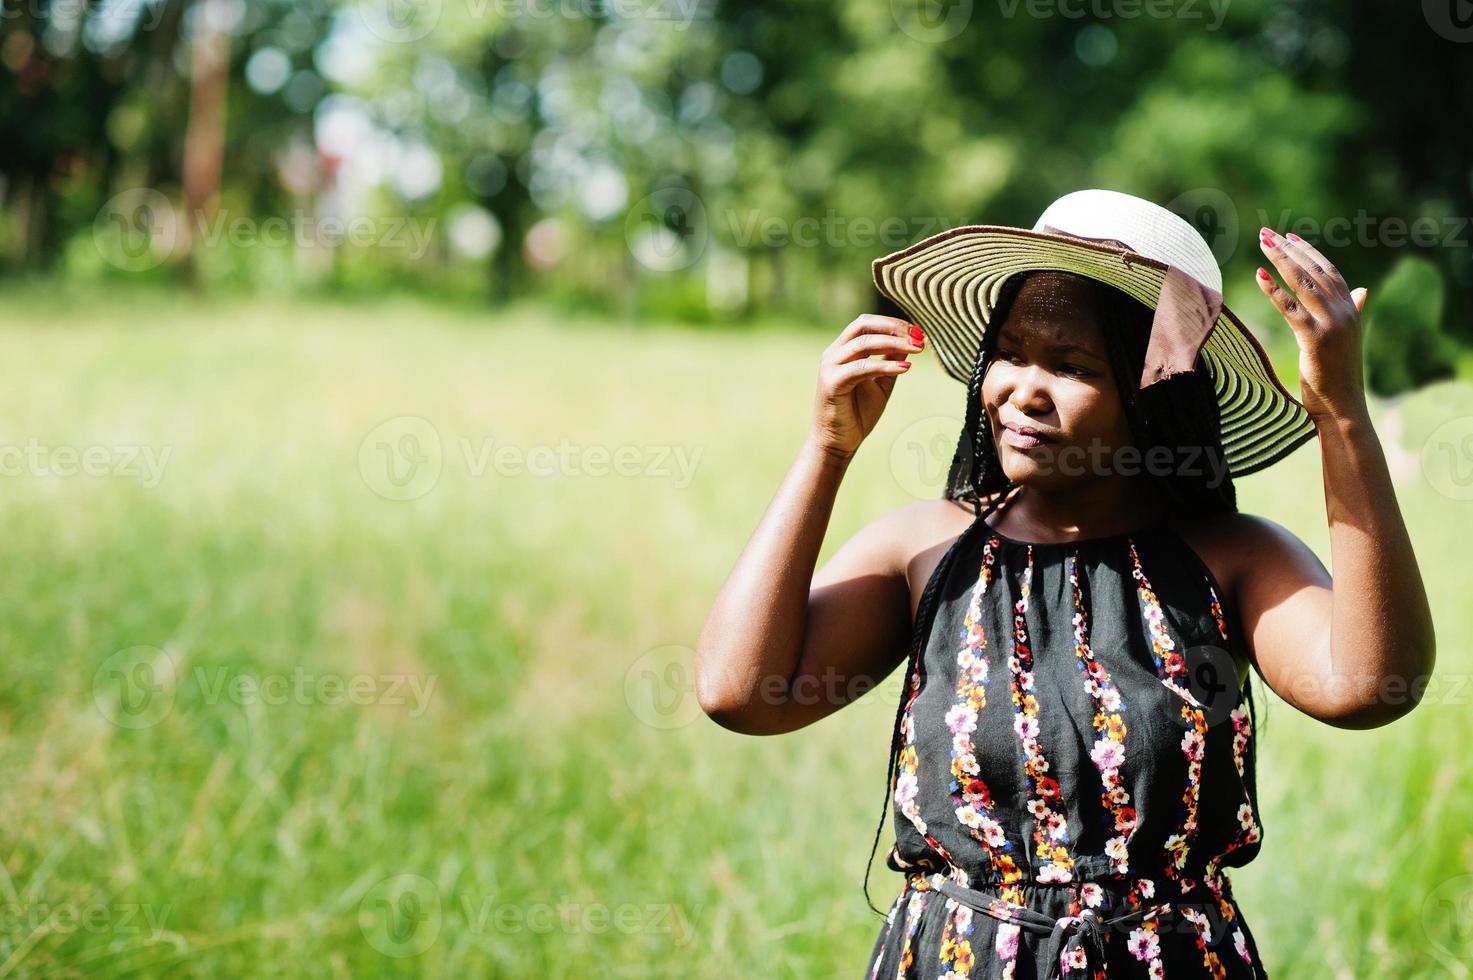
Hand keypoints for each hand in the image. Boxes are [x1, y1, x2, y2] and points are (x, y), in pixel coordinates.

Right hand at [809, 315, 923, 459]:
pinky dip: (885, 365)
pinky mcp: (831, 383)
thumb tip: (911, 340)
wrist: (838, 443)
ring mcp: (830, 367)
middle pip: (863, 325)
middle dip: (894, 327)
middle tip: (919, 336)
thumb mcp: (882, 382)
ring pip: (863, 343)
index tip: (919, 333)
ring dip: (894, 343)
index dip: (894, 324)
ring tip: (918, 349)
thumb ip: (892, 361)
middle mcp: (834, 354)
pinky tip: (905, 369)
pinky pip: (862, 367)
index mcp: (844, 351)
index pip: (867, 324)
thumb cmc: (858, 414)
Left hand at [1255, 227, 1370, 422]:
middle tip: (1266, 233)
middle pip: (1314, 272)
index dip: (1308, 252)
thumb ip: (1353, 311)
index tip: (1288, 236)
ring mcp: (1332, 324)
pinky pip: (1291, 308)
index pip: (1329, 271)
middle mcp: (1344, 312)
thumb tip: (1362, 291)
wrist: (1343, 407)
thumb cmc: (1339, 376)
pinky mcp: (1316, 339)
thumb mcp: (1347, 338)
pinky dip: (1274, 290)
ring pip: (1303, 284)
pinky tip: (1259, 275)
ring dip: (1281, 261)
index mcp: (1351, 310)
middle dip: (1289, 250)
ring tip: (1262, 245)